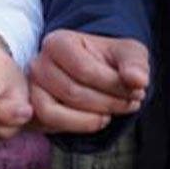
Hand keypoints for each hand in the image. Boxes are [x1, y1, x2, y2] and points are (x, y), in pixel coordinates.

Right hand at [30, 30, 150, 134]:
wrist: (98, 71)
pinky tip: (98, 120)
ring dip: (91, 119)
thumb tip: (137, 80)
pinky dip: (77, 126)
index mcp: (58, 42)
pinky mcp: (34, 108)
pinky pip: (49, 124)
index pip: (84, 69)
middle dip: (108, 103)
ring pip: (54, 112)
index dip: (114, 85)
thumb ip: (135, 64)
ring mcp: (32, 88)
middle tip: (132, 103)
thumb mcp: (129, 54)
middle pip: (72, 92)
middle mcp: (38, 63)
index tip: (137, 90)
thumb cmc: (111, 61)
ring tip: (113, 113)